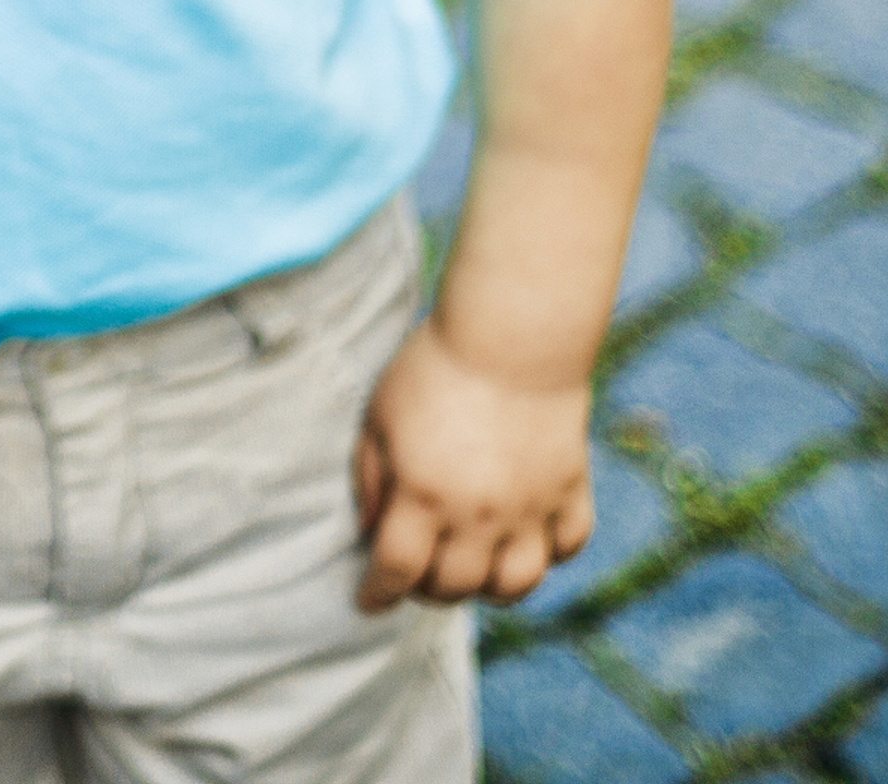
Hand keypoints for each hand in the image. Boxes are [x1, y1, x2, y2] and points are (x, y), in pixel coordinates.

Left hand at [354, 316, 595, 611]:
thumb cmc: (431, 369)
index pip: (397, 570)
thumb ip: (370, 478)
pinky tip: (524, 540)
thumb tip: (369, 531)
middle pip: (454, 586)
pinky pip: (567, 548)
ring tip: (469, 566)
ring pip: (515, 586)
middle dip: (427, 590)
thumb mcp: (378, 416)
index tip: (367, 600)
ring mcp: (531, 508)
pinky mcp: (571, 492)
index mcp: (424, 494)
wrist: (510, 337)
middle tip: (415, 573)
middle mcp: (480, 514)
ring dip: (487, 587)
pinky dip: (548, 556)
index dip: (377, 593)